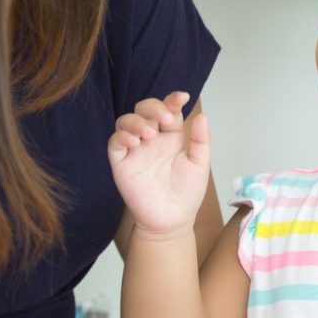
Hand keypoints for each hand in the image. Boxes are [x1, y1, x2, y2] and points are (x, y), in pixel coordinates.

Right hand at [108, 92, 210, 238]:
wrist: (172, 220)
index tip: (182, 97)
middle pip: (144, 110)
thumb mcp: (199, 164)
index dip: (172, 100)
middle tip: (165, 119)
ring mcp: (135, 150)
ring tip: (149, 132)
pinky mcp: (121, 163)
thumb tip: (202, 115)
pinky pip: (115, 143)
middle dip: (153, 107)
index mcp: (171, 136)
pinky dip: (122, 137)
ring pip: (126, 122)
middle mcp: (152, 139)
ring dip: (136, 121)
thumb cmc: (187, 193)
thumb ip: (200, 140)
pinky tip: (134, 142)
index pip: (168, 110)